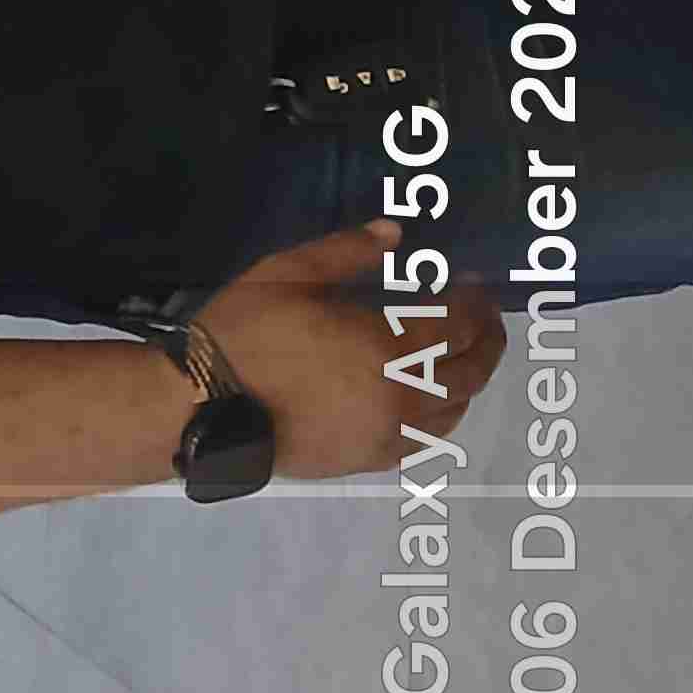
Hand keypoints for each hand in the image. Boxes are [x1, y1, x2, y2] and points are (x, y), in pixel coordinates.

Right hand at [199, 222, 502, 479]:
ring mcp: (392, 434)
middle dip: (487, 341)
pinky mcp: (372, 459)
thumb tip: (393, 233)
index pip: (456, 324)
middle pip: (471, 371)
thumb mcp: (287, 274)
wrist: (204, 405)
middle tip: (488, 320)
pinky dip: (441, 415)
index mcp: (388, 346)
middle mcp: (405, 395)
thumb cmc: (246, 332)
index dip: (473, 303)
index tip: (473, 285)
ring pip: (455, 409)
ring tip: (465, 358)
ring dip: (470, 380)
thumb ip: (344, 252)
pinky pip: (426, 439)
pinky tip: (432, 401)